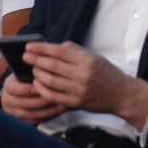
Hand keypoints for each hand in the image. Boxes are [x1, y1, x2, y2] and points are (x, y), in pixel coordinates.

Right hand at [0, 71, 65, 124]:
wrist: (24, 92)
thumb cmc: (31, 76)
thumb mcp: (29, 69)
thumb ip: (36, 65)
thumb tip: (44, 56)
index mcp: (9, 85)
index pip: (13, 88)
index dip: (25, 88)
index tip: (38, 85)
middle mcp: (9, 100)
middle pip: (23, 103)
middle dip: (39, 100)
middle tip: (55, 95)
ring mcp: (16, 111)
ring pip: (31, 113)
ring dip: (47, 109)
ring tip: (62, 102)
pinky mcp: (25, 120)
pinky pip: (37, 120)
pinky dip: (49, 115)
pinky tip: (61, 109)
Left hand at [24, 41, 147, 125]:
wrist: (123, 94)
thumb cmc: (107, 73)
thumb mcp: (95, 57)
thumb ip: (75, 51)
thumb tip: (54, 47)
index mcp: (88, 60)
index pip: (60, 51)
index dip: (42, 48)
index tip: (29, 46)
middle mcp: (84, 74)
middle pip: (52, 65)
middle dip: (35, 60)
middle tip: (25, 56)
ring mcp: (79, 89)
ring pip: (50, 80)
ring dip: (37, 74)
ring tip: (32, 69)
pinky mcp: (76, 102)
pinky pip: (52, 95)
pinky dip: (42, 89)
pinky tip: (37, 84)